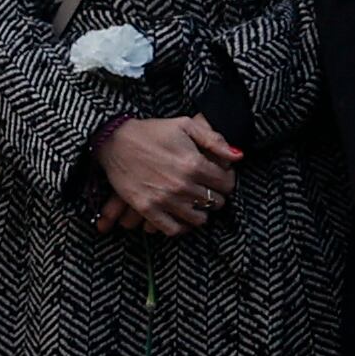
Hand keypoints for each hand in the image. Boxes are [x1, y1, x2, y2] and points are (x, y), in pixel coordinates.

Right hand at [94, 114, 241, 237]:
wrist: (116, 140)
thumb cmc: (152, 131)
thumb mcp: (185, 125)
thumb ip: (214, 140)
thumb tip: (239, 156)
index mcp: (193, 163)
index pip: (226, 183)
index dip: (227, 179)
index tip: (220, 177)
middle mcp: (181, 185)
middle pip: (215, 202)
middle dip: (216, 195)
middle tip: (208, 188)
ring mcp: (164, 199)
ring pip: (198, 219)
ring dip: (202, 212)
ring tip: (197, 202)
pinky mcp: (148, 209)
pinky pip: (173, 229)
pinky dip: (182, 227)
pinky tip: (183, 217)